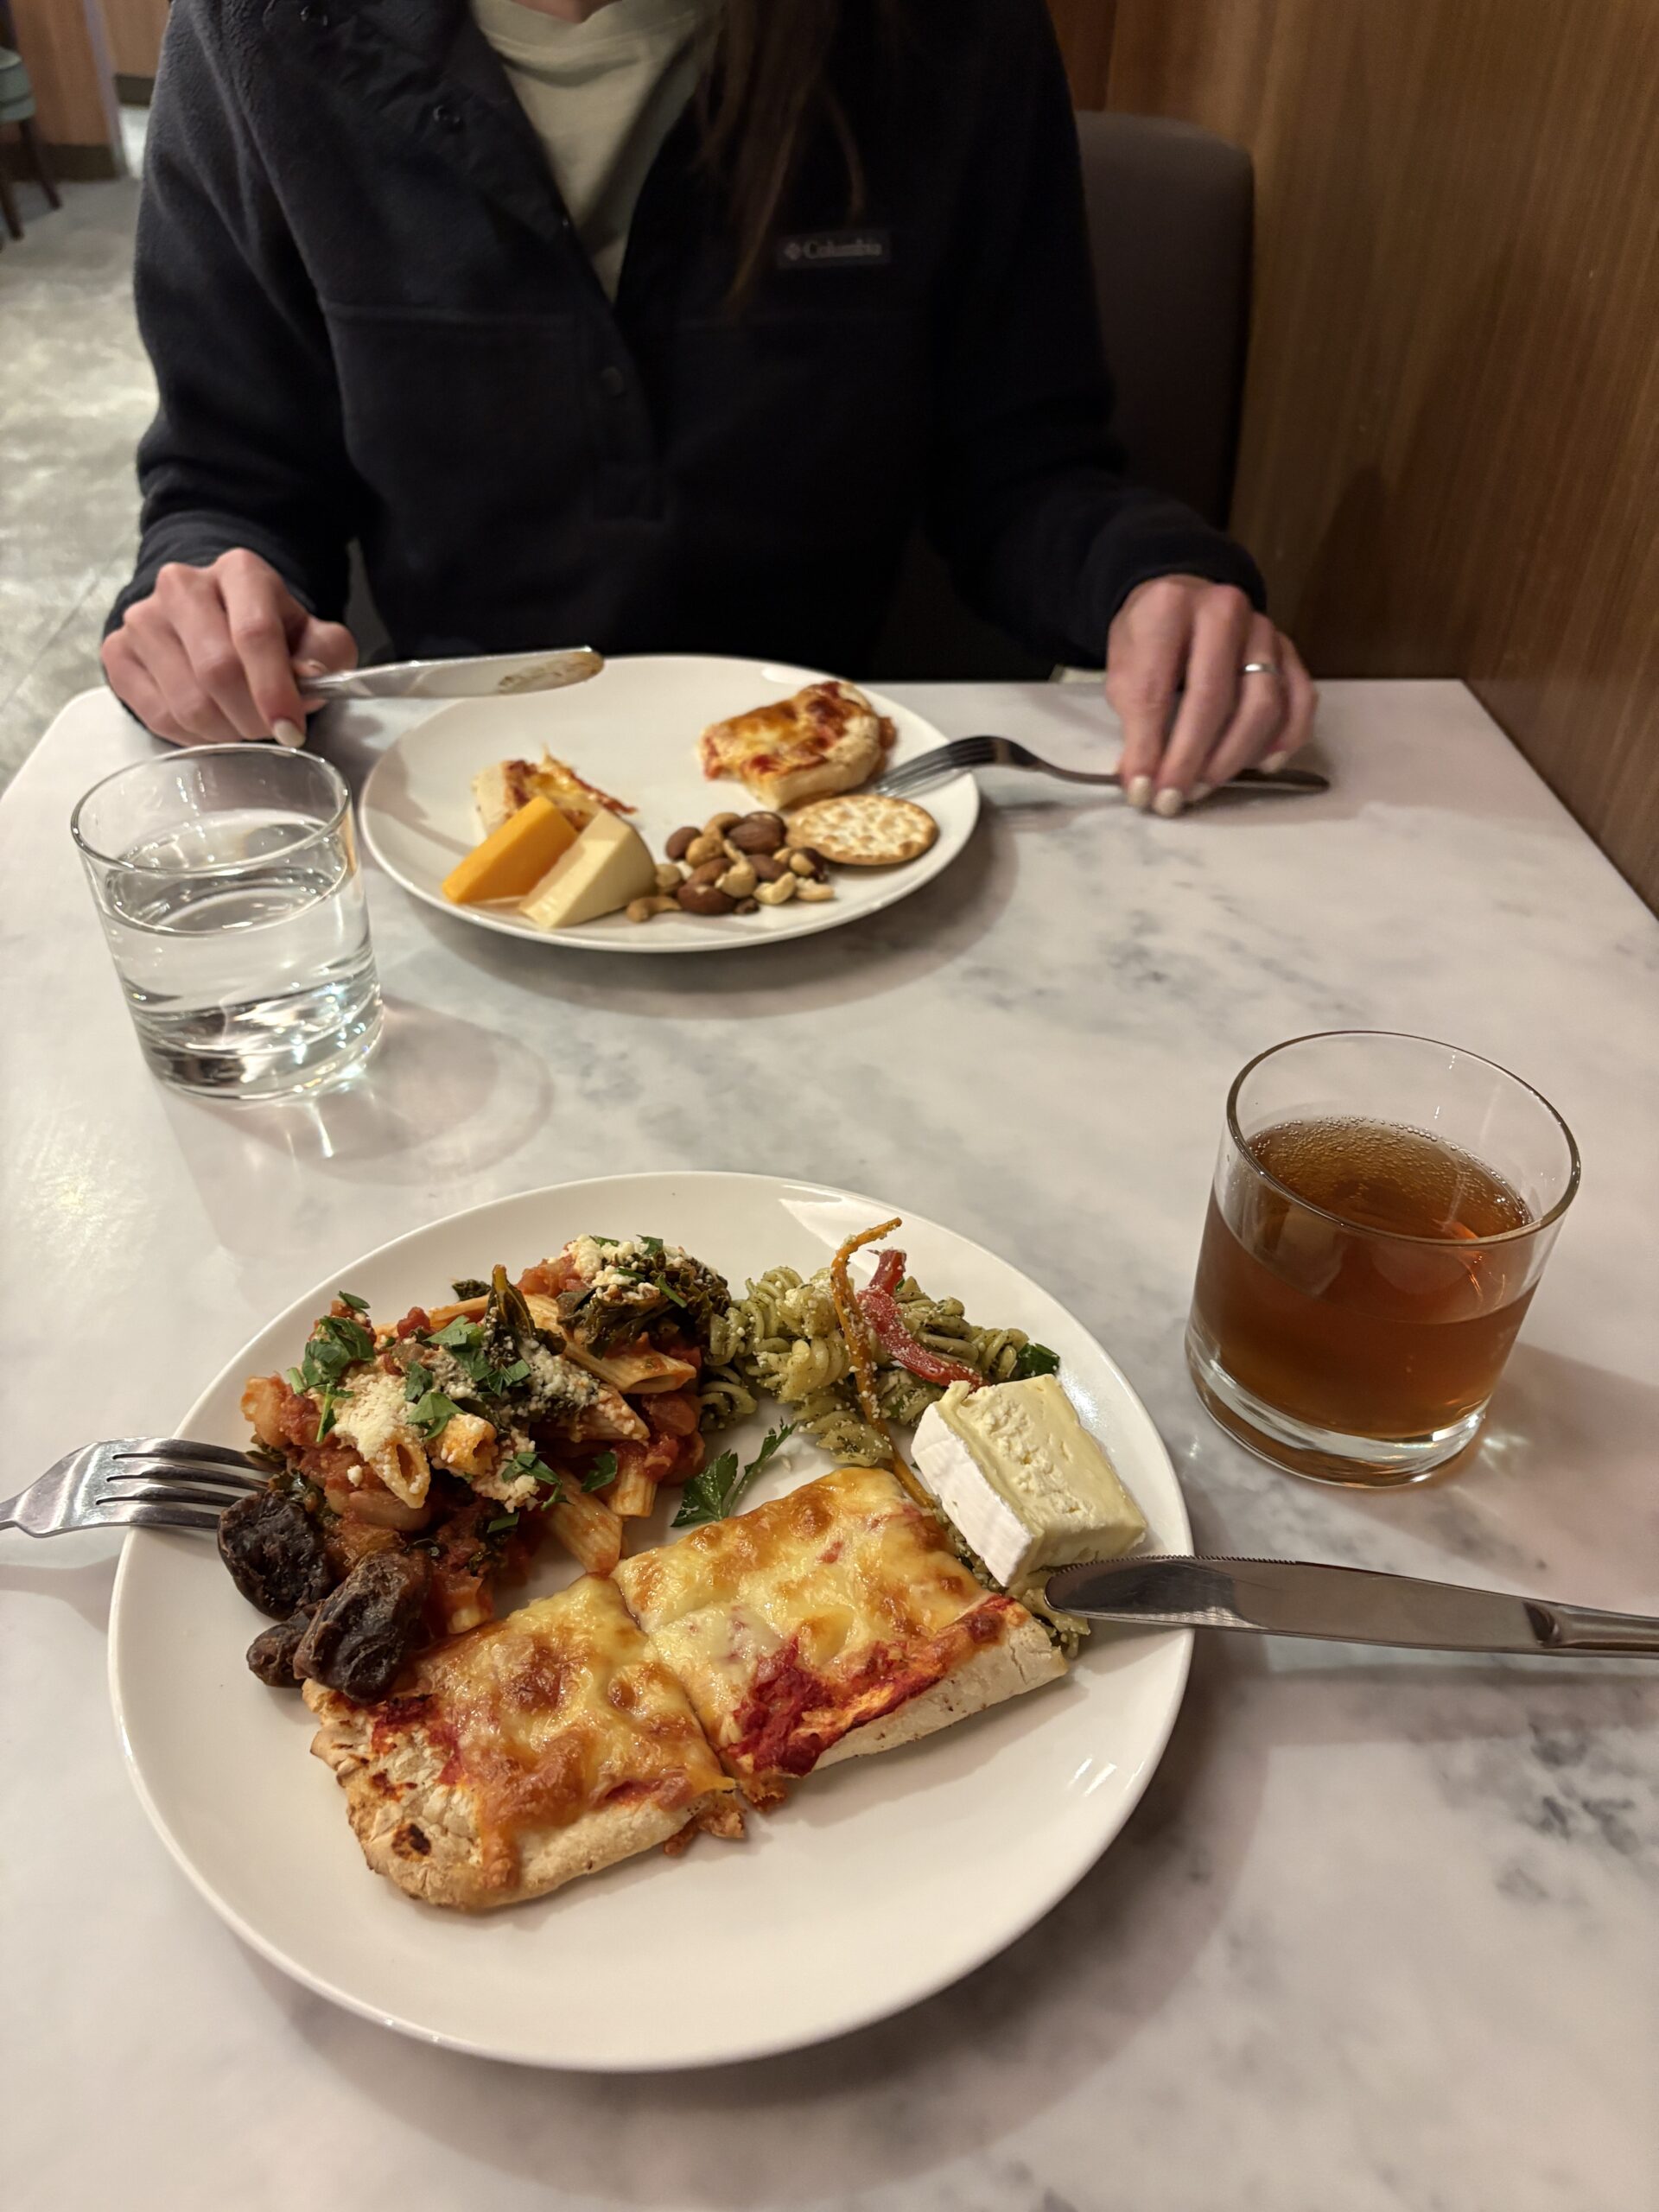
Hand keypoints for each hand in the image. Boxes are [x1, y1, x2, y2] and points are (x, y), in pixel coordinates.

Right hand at [101, 548, 355, 747]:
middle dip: (251, 717)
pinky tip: (210, 724)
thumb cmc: (275, 635)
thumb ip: (325, 656)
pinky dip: (192, 736)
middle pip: (216, 670)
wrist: (217, 620)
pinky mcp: (117, 651)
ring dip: (224, 732)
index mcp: (239, 571)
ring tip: (241, 724)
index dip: (274, 689)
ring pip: (187, 701)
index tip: (291, 729)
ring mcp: (142, 617)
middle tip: (270, 731)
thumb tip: (308, 678)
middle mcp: (181, 584)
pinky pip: (157, 715)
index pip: (255, 633)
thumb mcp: (316, 639)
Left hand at [1105, 574, 1315, 813]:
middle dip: (1192, 759)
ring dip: (1234, 756)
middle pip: (1216, 699)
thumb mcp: (1123, 671)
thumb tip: (1141, 783)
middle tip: (1175, 797)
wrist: (1183, 599)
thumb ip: (1133, 722)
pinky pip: (1300, 700)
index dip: (1148, 749)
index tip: (1141, 791)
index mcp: (1169, 608)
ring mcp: (1264, 630)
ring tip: (1205, 785)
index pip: (1157, 690)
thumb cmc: (1150, 640)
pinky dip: (1285, 738)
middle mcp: (1224, 610)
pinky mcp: (1290, 650)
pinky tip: (1261, 765)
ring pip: (1263, 704)